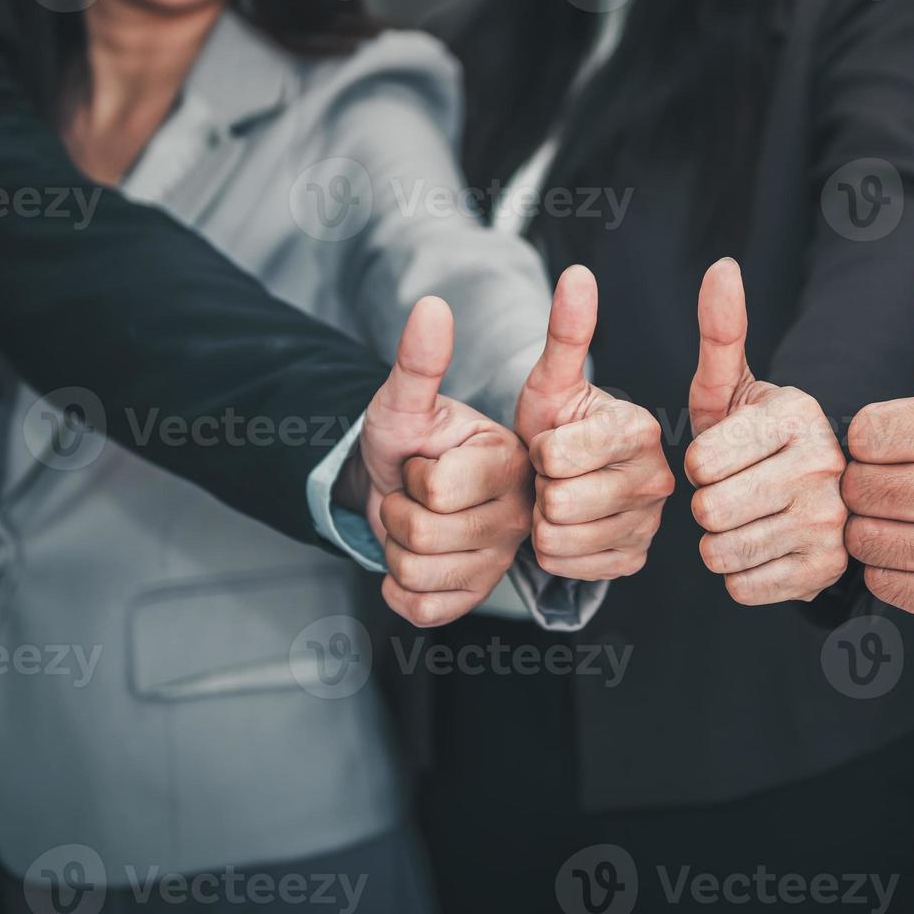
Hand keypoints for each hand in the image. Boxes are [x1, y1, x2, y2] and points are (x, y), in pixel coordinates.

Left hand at [353, 296, 531, 626]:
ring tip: (415, 522)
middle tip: (416, 494)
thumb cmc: (409, 441)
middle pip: (425, 533)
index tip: (430, 462)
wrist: (393, 485)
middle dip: (398, 511)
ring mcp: (500, 560)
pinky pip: (420, 607)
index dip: (416, 476)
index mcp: (513, 463)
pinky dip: (396, 586)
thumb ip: (419, 361)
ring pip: (417, 572)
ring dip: (394, 547)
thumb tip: (433, 306)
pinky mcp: (475, 596)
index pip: (440, 489)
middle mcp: (520, 515)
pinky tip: (412, 560)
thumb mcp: (406, 402)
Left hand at [513, 266, 672, 579]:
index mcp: (640, 428)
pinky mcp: (632, 561)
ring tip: (556, 498)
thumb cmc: (553, 425)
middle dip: (538, 488)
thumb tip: (577, 273)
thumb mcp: (551, 382)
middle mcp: (658, 478)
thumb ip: (566, 332)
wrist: (560, 481)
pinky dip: (553, 552)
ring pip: (558, 537)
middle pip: (558, 501)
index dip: (538, 451)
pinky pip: (566, 565)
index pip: (556, 455)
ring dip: (541, 521)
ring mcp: (650, 525)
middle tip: (551, 476)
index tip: (551, 442)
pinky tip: (565, 529)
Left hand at [683, 258, 848, 604]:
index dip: (695, 465)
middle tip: (730, 493)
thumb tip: (722, 266)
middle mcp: (828, 467)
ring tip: (744, 519)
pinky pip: (740, 587)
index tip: (719, 457)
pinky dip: (738, 574)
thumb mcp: (733, 388)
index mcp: (802, 415)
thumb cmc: (754, 440)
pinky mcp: (827, 573)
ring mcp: (834, 525)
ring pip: (721, 552)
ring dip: (717, 542)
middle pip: (709, 510)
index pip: (701, 461)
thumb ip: (721, 332)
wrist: (808, 502)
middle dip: (703, 506)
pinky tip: (760, 548)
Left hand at [841, 235, 913, 622]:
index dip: (868, 436)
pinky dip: (888, 566)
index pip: (864, 436)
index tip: (896, 436)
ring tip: (907, 507)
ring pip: (865, 540)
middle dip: (867, 481)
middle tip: (899, 474)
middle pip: (860, 491)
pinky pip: (881, 583)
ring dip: (873, 525)